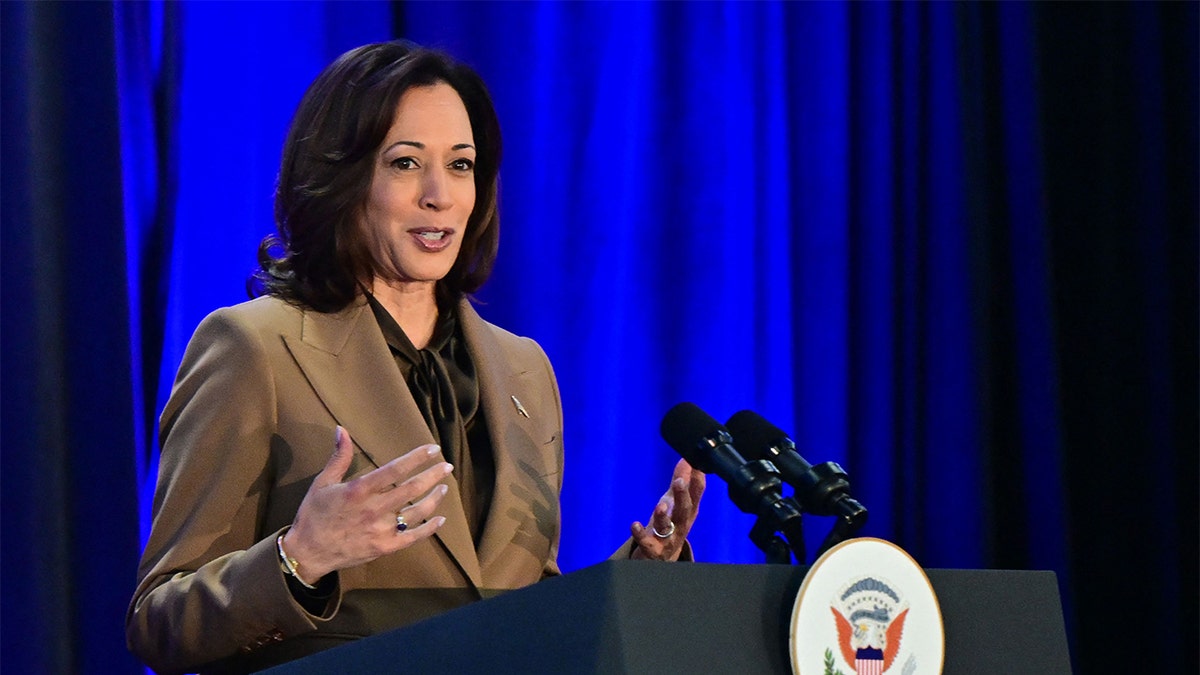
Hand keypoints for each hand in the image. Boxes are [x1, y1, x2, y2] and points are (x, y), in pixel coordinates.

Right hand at [282, 426, 450, 582]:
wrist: (307, 553)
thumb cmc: (314, 515)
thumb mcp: (322, 482)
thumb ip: (339, 457)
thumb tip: (341, 429)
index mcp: (360, 490)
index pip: (395, 469)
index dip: (417, 457)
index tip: (433, 449)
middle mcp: (374, 508)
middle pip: (412, 488)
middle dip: (433, 475)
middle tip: (447, 466)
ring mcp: (381, 530)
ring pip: (417, 512)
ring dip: (434, 498)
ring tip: (444, 488)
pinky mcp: (385, 548)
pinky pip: (413, 537)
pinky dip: (429, 528)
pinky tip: (440, 519)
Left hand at [630, 459, 704, 560]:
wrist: (662, 558)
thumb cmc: (671, 525)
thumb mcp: (676, 502)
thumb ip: (681, 481)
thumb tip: (687, 458)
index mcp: (688, 511)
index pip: (696, 494)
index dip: (697, 479)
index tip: (696, 463)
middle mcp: (681, 524)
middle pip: (684, 510)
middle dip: (683, 496)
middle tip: (680, 482)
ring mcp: (668, 538)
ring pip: (667, 527)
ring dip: (664, 516)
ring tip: (660, 506)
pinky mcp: (653, 549)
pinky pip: (647, 542)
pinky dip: (640, 534)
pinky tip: (634, 524)